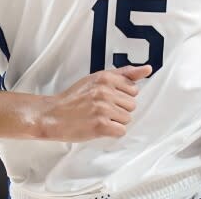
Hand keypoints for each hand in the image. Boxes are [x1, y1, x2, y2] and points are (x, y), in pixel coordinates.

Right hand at [37, 65, 151, 141]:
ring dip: (115, 121)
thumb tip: (147, 68)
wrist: (53, 115)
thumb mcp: (97, 79)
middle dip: (119, 109)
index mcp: (105, 77)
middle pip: (132, 105)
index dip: (121, 96)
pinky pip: (121, 131)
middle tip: (100, 109)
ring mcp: (103, 108)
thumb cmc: (74, 98)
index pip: (133, 89)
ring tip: (98, 117)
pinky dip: (111, 132)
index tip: (107, 97)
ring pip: (127, 118)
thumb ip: (123, 74)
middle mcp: (105, 91)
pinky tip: (98, 127)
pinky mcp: (101, 125)